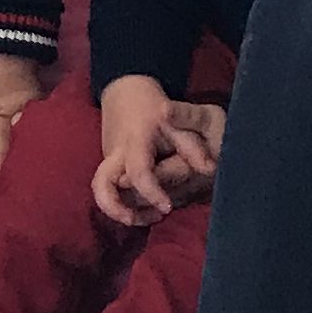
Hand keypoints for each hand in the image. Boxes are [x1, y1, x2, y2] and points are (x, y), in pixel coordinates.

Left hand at [0, 50, 44, 179]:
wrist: (1, 45)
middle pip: (0, 141)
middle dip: (1, 159)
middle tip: (3, 176)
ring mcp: (20, 110)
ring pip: (22, 133)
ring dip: (24, 149)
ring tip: (30, 166)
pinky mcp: (36, 101)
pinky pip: (41, 118)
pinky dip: (44, 129)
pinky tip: (50, 142)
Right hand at [92, 75, 225, 223]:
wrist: (125, 92)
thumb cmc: (154, 107)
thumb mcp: (177, 121)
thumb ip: (191, 147)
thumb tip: (209, 170)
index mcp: (135, 143)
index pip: (139, 172)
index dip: (152, 192)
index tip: (167, 208)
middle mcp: (116, 155)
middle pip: (102, 186)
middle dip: (115, 208)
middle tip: (136, 220)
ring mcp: (109, 161)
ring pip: (103, 192)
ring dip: (120, 211)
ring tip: (149, 218)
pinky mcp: (109, 166)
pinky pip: (111, 189)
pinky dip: (124, 203)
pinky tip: (146, 210)